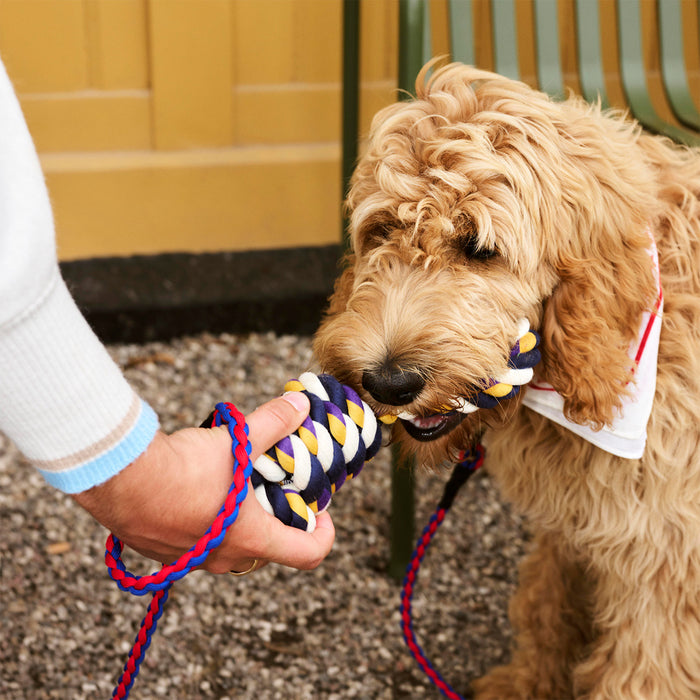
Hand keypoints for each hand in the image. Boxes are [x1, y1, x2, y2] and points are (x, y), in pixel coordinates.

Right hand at [72, 392, 334, 573]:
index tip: (322, 513)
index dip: (324, 535)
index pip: (308, 554)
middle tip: (278, 490)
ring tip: (237, 485)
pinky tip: (198, 490)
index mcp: (251, 538)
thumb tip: (300, 405)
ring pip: (231, 548)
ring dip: (241, 522)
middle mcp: (223, 558)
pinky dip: (208, 523)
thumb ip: (273, 423)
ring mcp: (190, 560)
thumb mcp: (237, 442)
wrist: (119, 480)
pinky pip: (197, 544)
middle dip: (279, 522)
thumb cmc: (182, 468)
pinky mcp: (163, 553)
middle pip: (269, 550)